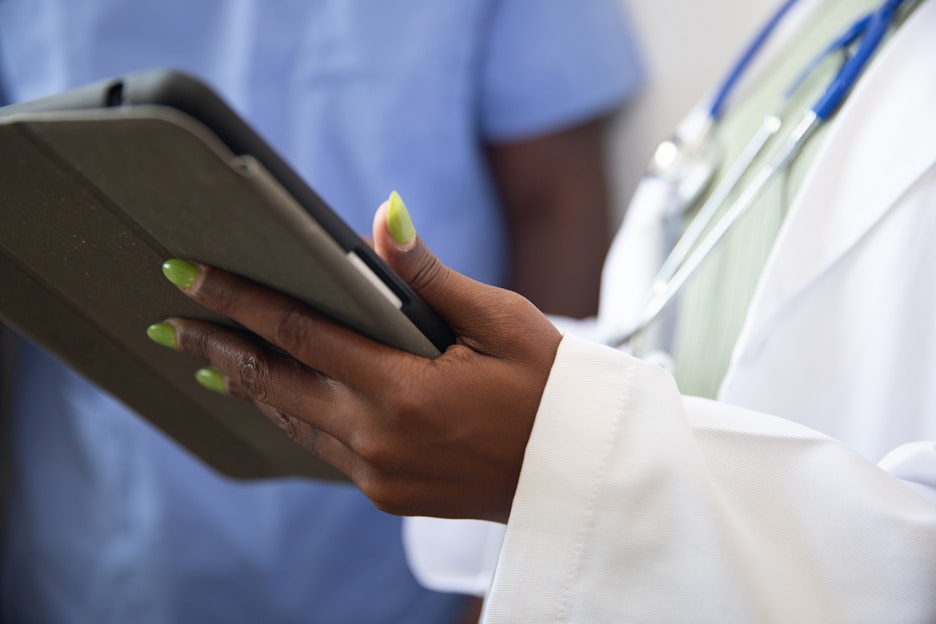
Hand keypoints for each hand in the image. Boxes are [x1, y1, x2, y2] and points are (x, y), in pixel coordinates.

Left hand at [152, 192, 561, 522]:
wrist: (576, 473)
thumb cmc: (548, 387)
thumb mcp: (499, 320)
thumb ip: (430, 275)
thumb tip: (384, 216)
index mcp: (406, 390)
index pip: (299, 333)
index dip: (239, 299)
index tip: (189, 274)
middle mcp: (380, 438)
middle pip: (275, 382)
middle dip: (217, 348)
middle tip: (169, 321)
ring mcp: (379, 474)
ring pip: (293, 419)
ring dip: (249, 385)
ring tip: (207, 357)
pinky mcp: (387, 494)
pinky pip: (323, 447)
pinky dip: (293, 415)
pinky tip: (274, 396)